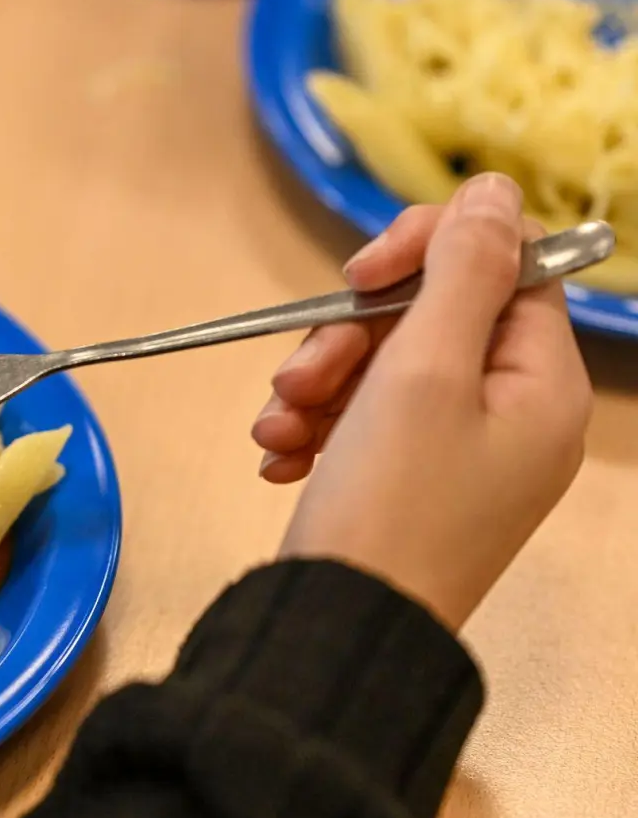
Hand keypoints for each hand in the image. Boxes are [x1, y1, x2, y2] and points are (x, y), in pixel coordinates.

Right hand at [253, 173, 592, 628]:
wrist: (340, 629)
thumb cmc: (389, 503)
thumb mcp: (422, 371)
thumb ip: (461, 271)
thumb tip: (494, 188)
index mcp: (543, 385)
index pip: (502, 267)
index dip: (425, 254)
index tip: (354, 275)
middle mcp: (514, 415)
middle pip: (431, 319)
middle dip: (349, 336)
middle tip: (296, 375)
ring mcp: (462, 454)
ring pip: (385, 368)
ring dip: (319, 382)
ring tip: (275, 426)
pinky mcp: (411, 484)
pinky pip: (365, 420)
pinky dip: (318, 425)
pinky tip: (279, 453)